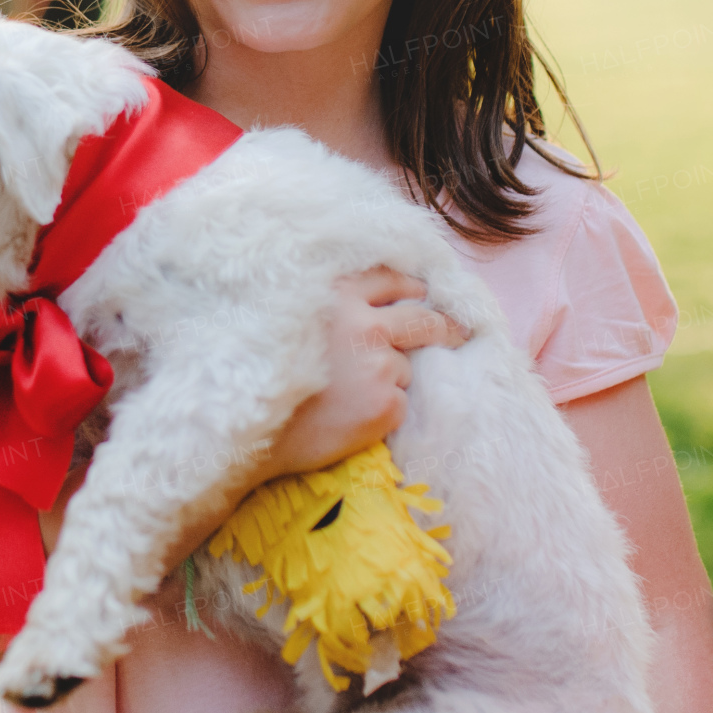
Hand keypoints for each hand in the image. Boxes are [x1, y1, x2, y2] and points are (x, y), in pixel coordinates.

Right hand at [267, 268, 467, 478]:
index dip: (410, 287)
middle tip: (459, 332)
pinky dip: (382, 410)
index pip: (390, 280)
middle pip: (422, 319)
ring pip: (404, 367)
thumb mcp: (294, 320)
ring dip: (389, 379)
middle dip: (444, 327)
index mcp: (337, 296)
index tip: (422, 292)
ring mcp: (378, 365)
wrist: (254, 432)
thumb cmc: (267, 376)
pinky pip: (399, 402)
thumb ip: (335, 307)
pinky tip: (350, 417)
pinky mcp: (386, 404)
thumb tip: (384, 304)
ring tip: (348, 396)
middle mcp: (363, 325)